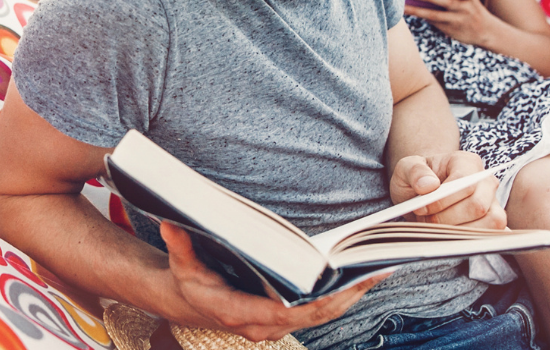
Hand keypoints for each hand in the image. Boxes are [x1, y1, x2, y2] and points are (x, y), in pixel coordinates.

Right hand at [155, 221, 385, 340]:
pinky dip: (343, 296)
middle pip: (313, 314)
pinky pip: (320, 312)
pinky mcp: (285, 320)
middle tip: (373, 269)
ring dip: (351, 295)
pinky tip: (362, 277)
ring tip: (378, 269)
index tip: (339, 284)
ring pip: (322, 315)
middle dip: (346, 294)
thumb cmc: (189, 281)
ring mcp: (275, 326)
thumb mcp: (181, 263)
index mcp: (238, 313)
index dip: (314, 301)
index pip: (284, 312)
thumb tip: (171, 223)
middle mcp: (261, 326)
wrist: (187, 303)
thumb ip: (180, 245)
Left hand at [389, 152, 505, 228]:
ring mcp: (494, 202)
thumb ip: (415, 171)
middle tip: (425, 220)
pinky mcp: (495, 221)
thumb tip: (429, 185)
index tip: (421, 208)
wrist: (424, 191)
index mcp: (468, 162)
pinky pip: (492, 234)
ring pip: (489, 222)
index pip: (465, 183)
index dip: (442, 200)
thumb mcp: (406, 167)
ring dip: (458, 231)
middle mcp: (486, 181)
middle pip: (478, 206)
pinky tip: (450, 236)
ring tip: (436, 227)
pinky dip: (471, 240)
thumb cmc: (418, 178)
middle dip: (447, 218)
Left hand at [405, 0, 498, 46]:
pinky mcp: (449, 29)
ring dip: (418, 10)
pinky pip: (432, 21)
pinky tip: (407, 11)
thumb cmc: (472, 8)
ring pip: (435, 15)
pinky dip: (420, 15)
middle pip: (447, 2)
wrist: (486, 32)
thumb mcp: (470, 0)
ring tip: (404, 6)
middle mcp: (464, 9)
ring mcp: (456, 20)